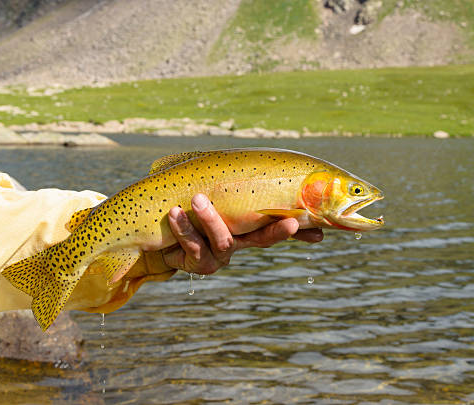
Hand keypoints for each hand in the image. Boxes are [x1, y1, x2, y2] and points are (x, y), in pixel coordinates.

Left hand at [162, 193, 322, 274]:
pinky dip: (183, 227)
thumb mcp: (215, 204)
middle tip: (291, 221)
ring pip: (223, 241)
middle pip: (260, 240)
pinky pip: (192, 244)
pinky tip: (175, 211)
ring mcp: (217, 256)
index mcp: (246, 229)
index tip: (313, 228)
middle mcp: (237, 244)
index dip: (294, 230)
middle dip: (276, 232)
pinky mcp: (194, 262)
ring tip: (198, 199)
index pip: (275, 227)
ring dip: (211, 218)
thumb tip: (276, 190)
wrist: (160, 236)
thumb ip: (237, 199)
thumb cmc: (193, 216)